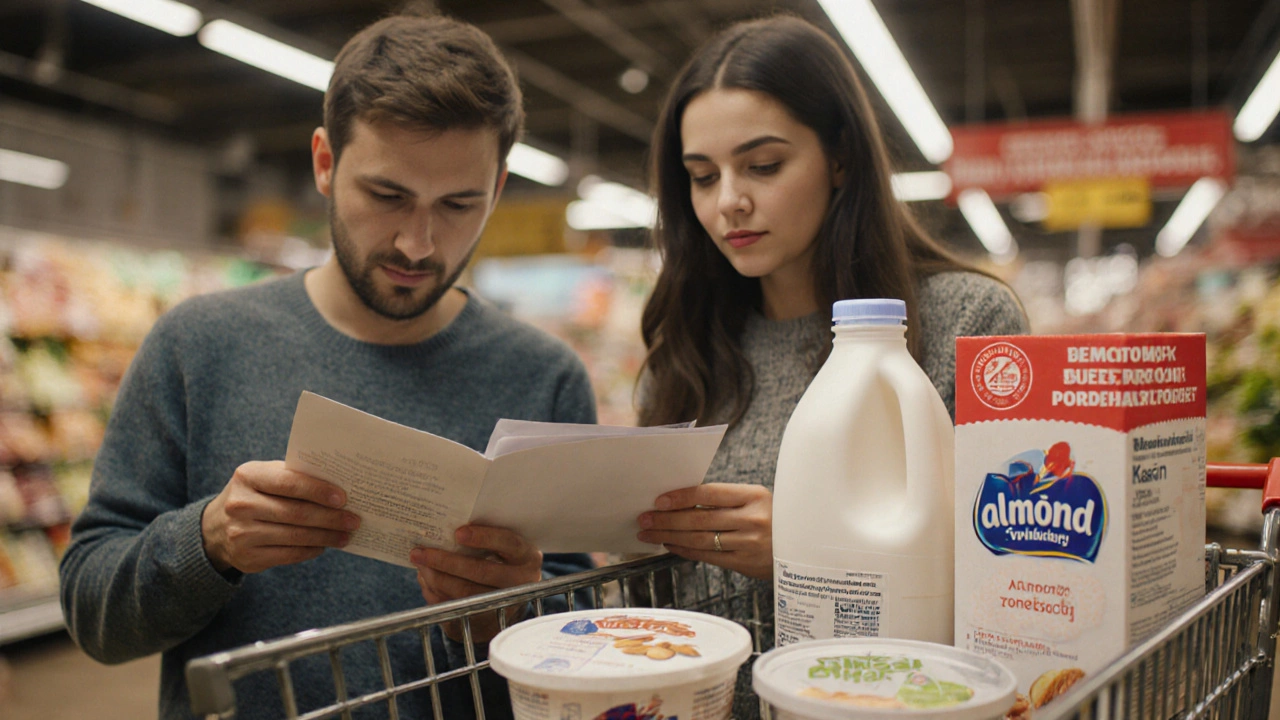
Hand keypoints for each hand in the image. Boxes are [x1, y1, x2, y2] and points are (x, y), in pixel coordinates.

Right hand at [201, 460, 359, 573]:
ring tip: (345, 536)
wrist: (215, 527)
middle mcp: (241, 504)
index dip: (318, 491)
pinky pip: (288, 555)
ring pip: (295, 536)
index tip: (343, 498)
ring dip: (326, 537)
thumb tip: (339, 487)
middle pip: (296, 513)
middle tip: (353, 520)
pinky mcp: (247, 557)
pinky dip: (311, 550)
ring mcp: (241, 533)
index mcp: (248, 476)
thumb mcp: (264, 477)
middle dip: (330, 518)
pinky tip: (324, 545)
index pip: (289, 483)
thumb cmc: (254, 495)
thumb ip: (294, 477)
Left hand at [410, 525, 542, 642]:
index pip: (508, 543)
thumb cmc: (501, 561)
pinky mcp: (485, 620)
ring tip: (420, 564)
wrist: (508, 600)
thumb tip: (445, 530)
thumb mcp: (502, 548)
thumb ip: (485, 538)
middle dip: (447, 561)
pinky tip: (425, 580)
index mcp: (527, 556)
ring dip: (437, 577)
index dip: (484, 537)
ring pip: (466, 592)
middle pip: (482, 571)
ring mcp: (504, 603)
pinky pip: (457, 606)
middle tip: (421, 552)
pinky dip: (436, 593)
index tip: (458, 533)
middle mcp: (521, 581)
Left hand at [636, 483, 772, 580]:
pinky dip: (685, 550)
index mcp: (754, 495)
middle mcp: (753, 518)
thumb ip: (725, 500)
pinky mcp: (746, 563)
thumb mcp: (755, 501)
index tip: (658, 500)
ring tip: (650, 533)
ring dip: (670, 536)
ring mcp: (750, 542)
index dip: (681, 497)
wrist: (804, 546)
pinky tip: (671, 545)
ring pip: (700, 539)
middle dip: (667, 519)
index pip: (709, 493)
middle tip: (644, 519)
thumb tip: (680, 501)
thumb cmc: (772, 518)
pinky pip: (708, 556)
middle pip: (700, 518)